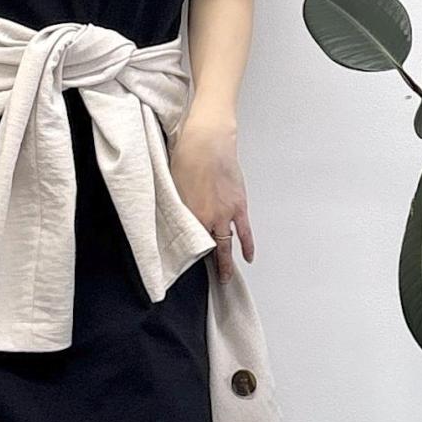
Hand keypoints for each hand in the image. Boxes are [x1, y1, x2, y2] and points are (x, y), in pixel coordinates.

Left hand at [169, 114, 254, 282]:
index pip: (188, 242)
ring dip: (226, 263)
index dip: (187, 254)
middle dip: (208, 267)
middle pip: (208, 249)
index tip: (185, 264)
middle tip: (208, 281)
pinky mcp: (239, 205)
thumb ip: (178, 206)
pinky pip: (244, 231)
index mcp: (189, 214)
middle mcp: (208, 218)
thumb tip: (179, 216)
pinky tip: (247, 257)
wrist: (207, 140)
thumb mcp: (174, 185)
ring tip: (226, 278)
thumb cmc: (187, 156)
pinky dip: (247, 245)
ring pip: (226, 245)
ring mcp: (225, 213)